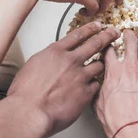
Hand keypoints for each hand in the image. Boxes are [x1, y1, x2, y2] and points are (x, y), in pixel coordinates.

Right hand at [8, 21, 119, 136]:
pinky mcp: (85, 93)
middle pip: (95, 44)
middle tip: (113, 33)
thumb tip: (51, 60)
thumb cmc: (25, 94)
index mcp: (56, 52)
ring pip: (99, 66)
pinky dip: (94, 85)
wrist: (29, 112)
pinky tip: (92, 88)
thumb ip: (47, 60)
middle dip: (107, 37)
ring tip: (102, 67)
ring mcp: (80, 76)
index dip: (90, 29)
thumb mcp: (32, 66)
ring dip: (100, 66)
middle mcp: (70, 61)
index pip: (78, 35)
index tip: (98, 26)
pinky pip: (96, 85)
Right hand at [93, 30, 137, 137]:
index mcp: (114, 71)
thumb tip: (94, 89)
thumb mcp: (97, 103)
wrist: (136, 130)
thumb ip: (97, 90)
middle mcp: (130, 68)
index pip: (109, 50)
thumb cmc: (117, 120)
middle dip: (128, 35)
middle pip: (131, 42)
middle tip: (127, 34)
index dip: (107, 45)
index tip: (107, 45)